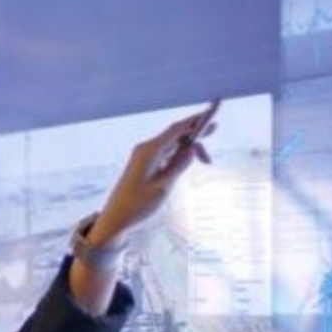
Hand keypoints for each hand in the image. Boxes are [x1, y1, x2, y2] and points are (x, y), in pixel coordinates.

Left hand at [88, 101, 217, 247]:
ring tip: (206, 160)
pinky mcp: (144, 164)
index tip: (210, 114)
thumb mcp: (163, 186)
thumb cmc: (138, 205)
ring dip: (188, 148)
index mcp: (149, 151)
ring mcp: (144, 156)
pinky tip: (189, 161)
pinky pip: (165, 153)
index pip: (176, 129)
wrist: (116, 217)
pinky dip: (178, 155)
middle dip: (194, 132)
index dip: (194, 120)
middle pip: (174, 134)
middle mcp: (145, 149)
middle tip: (215, 128)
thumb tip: (192, 148)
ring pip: (171, 144)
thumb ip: (178, 166)